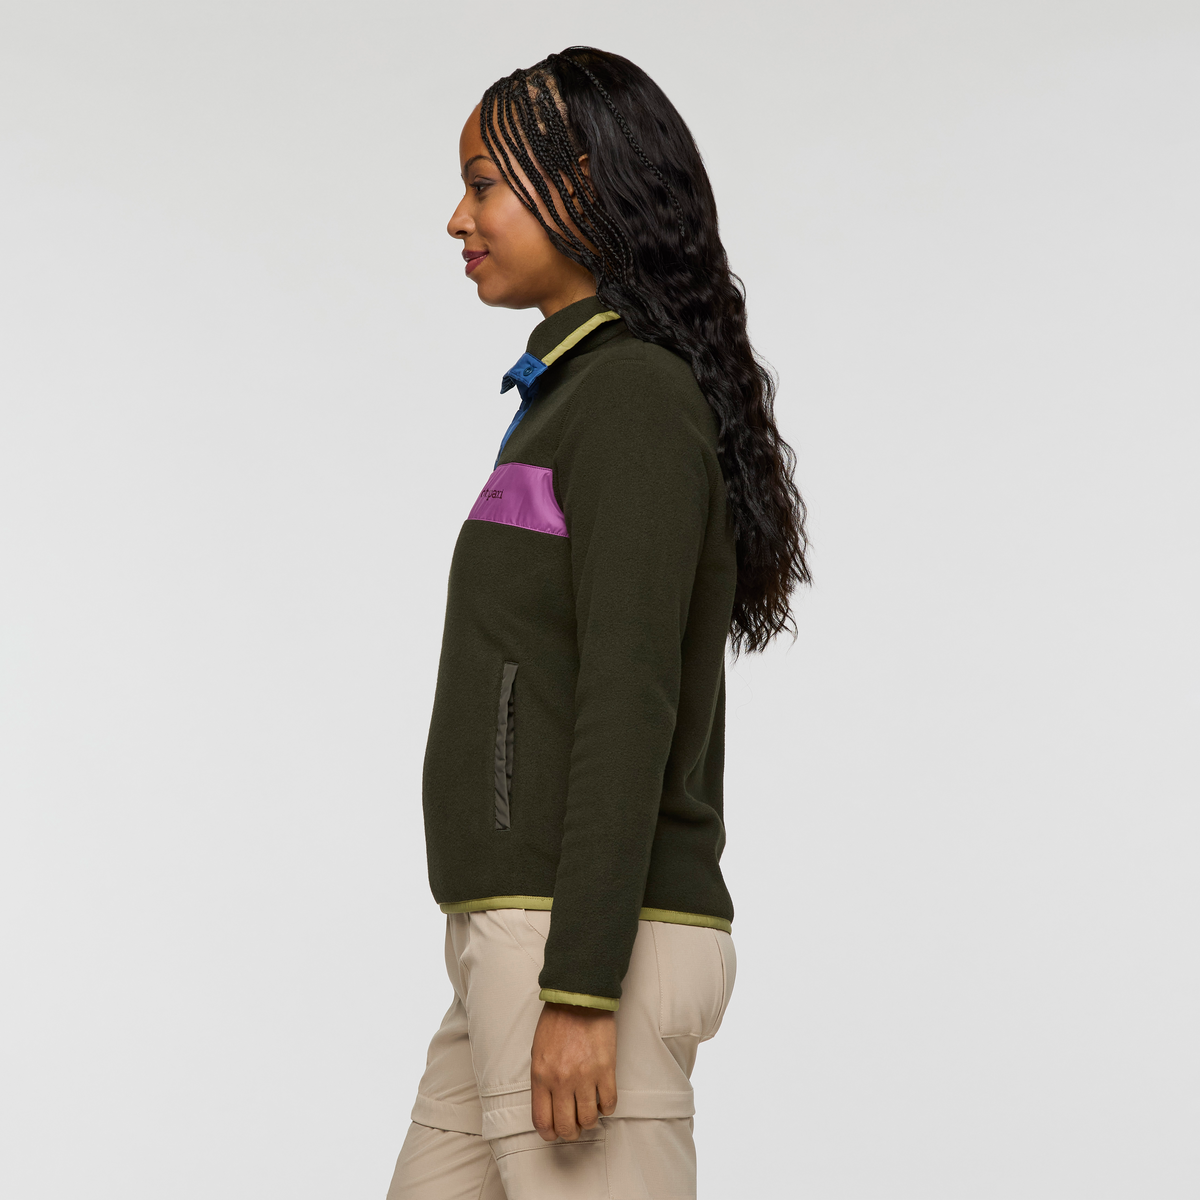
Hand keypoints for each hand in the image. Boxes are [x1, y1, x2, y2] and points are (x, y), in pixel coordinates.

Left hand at [530, 1001, 617, 1141]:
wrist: (579, 998)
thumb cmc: (557, 1022)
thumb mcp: (538, 1052)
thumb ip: (542, 1081)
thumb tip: (549, 1106)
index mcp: (541, 1076)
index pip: (542, 1121)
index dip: (550, 1134)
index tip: (555, 1132)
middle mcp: (561, 1081)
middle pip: (567, 1126)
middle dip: (571, 1132)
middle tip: (575, 1125)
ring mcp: (584, 1076)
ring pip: (589, 1119)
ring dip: (590, 1121)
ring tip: (590, 1112)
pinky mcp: (606, 1069)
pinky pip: (609, 1103)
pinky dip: (607, 1108)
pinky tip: (602, 1100)